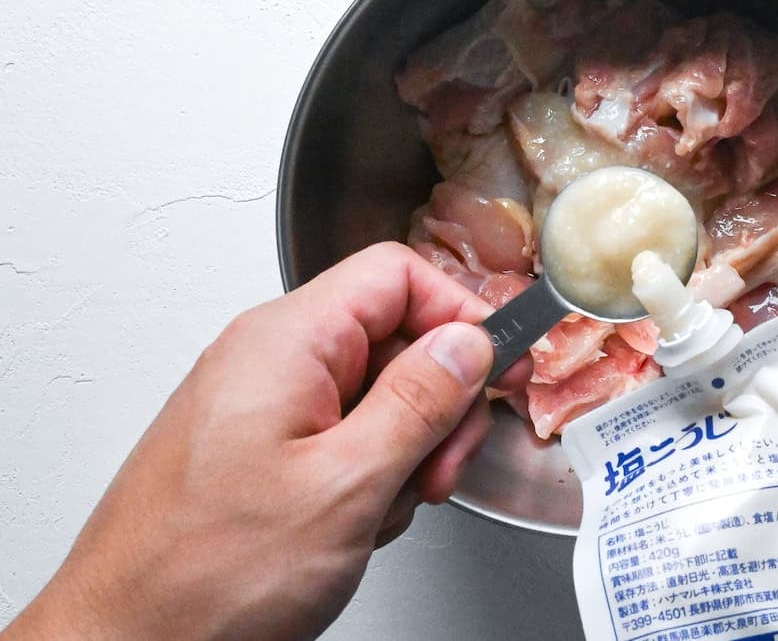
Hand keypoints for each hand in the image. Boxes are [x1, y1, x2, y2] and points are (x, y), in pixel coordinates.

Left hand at [2, 242, 527, 640]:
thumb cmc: (203, 575)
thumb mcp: (345, 485)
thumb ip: (419, 402)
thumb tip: (469, 342)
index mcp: (286, 342)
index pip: (397, 275)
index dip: (459, 315)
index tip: (500, 366)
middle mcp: (270, 359)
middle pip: (393, 335)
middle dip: (437, 402)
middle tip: (440, 464)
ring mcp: (264, 404)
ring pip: (376, 392)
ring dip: (404, 449)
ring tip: (385, 507)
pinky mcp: (262, 447)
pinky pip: (343, 434)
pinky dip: (368, 474)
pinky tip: (355, 521)